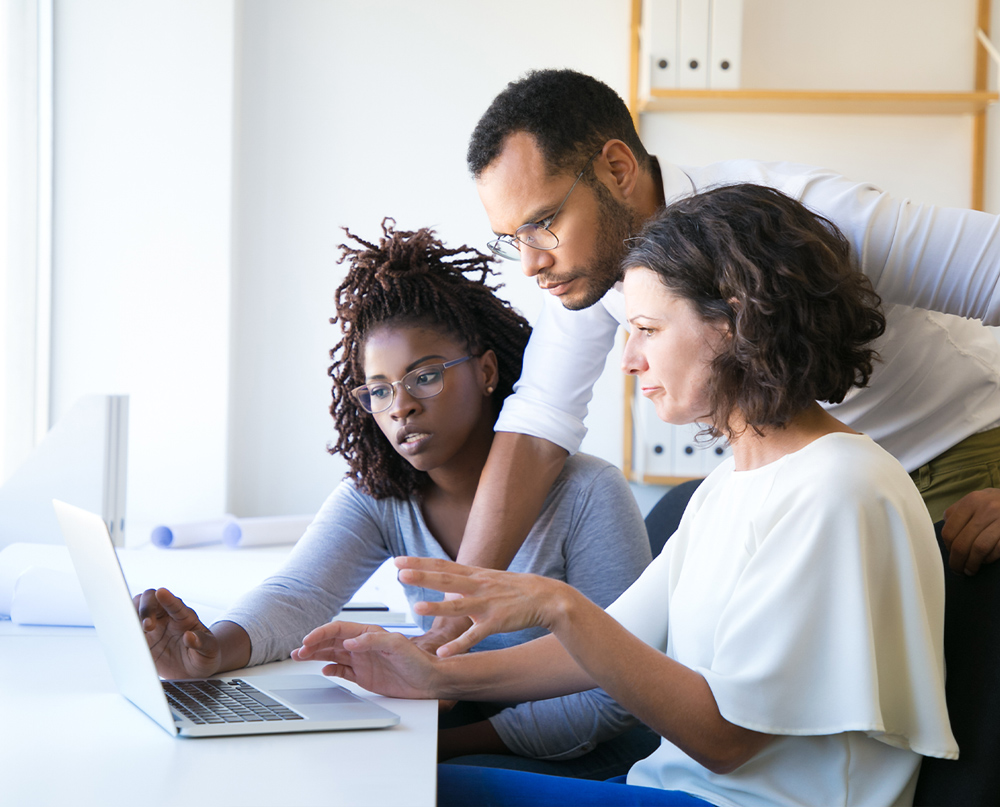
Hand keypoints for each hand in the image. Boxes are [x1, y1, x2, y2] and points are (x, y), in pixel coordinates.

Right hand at [133, 588, 221, 678]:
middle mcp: (167, 617)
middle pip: (151, 599)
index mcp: (185, 617)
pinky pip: (129, 628)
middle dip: (146, 608)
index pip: (176, 604)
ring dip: (131, 615)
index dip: (168, 598)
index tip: (162, 592)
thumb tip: (190, 636)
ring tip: (134, 630)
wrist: (193, 670)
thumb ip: (202, 643)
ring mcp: (152, 625)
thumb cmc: (203, 655)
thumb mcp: (210, 651)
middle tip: (147, 626)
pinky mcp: (141, 638)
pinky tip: (123, 635)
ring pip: (136, 608)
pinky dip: (124, 628)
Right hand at [292, 621, 440, 698]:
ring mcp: (363, 661)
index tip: (308, 640)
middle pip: (332, 642)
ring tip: (300, 657)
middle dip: (313, 645)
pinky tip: (323, 671)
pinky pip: (342, 671)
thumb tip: (349, 642)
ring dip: (317, 656)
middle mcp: (363, 646)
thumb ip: (373, 641)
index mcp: (369, 634)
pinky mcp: (365, 676)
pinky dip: (331, 670)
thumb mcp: (397, 646)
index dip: (322, 633)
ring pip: (333, 655)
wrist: (430, 680)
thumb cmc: (419, 660)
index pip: (339, 630)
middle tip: (298, 651)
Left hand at [395, 556, 568, 656]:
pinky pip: (475, 636)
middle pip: (446, 580)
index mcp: (475, 575)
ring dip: (437, 607)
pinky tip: (444, 654)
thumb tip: (443, 579)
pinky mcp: (497, 623)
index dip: (420, 563)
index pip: (442, 566)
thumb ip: (465, 579)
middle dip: (423, 577)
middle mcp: (478, 586)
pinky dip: (459, 645)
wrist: (546, 597)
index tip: (397, 561)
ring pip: (459, 606)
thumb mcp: (488, 578)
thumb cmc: (515, 589)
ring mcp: (487, 605)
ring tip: (416, 608)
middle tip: (400, 574)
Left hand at [942, 489, 999, 573]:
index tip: (950, 555)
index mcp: (971, 502)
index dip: (947, 547)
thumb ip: (959, 514)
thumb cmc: (996, 503)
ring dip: (972, 563)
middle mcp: (986, 509)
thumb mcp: (976, 501)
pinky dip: (988, 559)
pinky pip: (996, 550)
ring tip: (970, 570)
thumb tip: (948, 539)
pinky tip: (985, 560)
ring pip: (978, 548)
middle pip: (962, 542)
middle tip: (958, 569)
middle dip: (957, 561)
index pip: (949, 531)